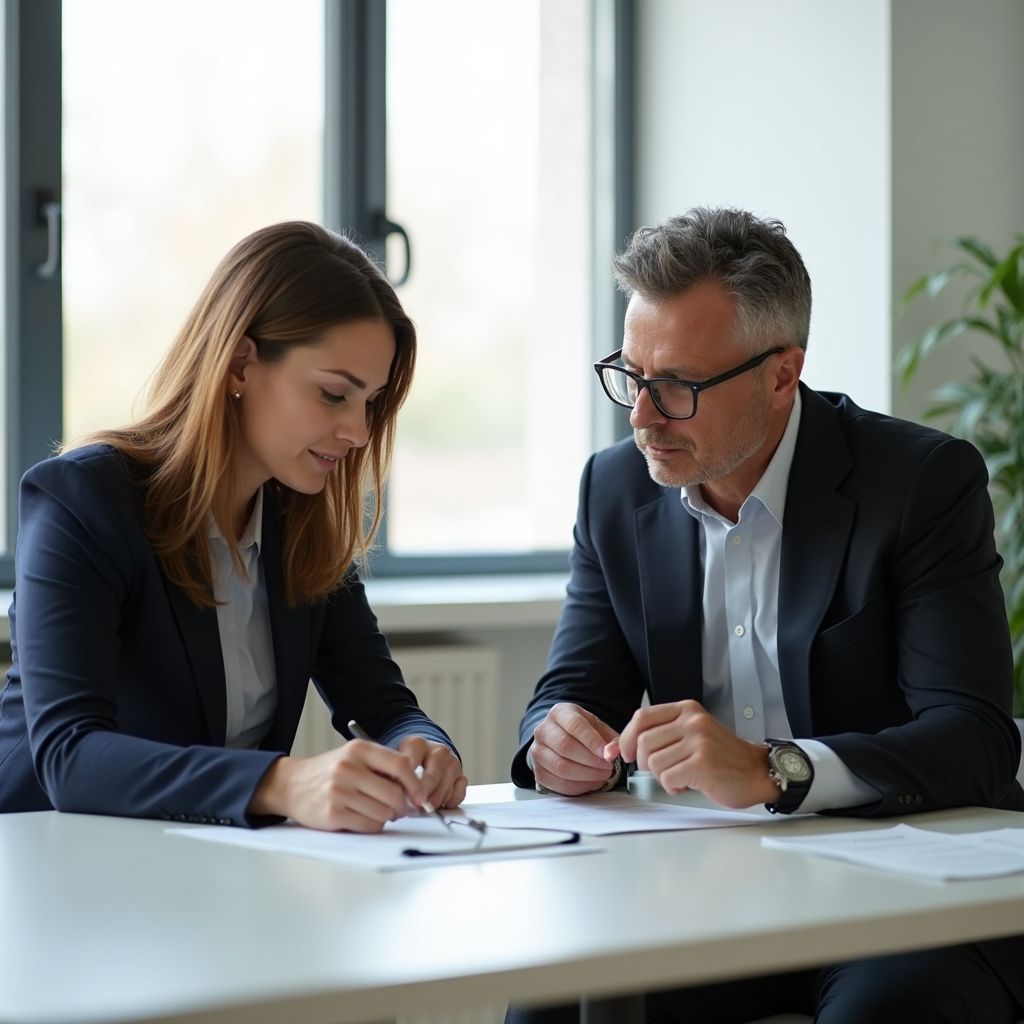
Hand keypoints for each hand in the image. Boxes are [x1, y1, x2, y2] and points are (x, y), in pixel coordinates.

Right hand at [248, 738, 454, 832]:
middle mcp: (349, 768)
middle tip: (400, 810)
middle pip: (395, 794)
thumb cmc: (330, 772)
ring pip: (384, 812)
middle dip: (402, 806)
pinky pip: (369, 826)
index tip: (421, 797)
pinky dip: (373, 826)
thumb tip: (415, 789)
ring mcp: (339, 791)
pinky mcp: (332, 813)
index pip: (401, 766)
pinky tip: (363, 818)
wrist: (292, 784)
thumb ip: (382, 767)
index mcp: (359, 749)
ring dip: (386, 817)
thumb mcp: (354, 757)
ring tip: (376, 811)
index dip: (416, 784)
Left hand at [397, 736, 467, 810]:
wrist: (426, 756)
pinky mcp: (461, 774)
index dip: (406, 783)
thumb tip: (392, 795)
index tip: (401, 798)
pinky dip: (451, 801)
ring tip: (424, 808)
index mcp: (417, 744)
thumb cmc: (408, 762)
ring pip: (446, 786)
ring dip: (435, 801)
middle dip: (423, 795)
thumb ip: (392, 775)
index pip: (411, 763)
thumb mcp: (395, 762)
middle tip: (415, 807)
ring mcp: (452, 762)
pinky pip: (459, 791)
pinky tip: (441, 804)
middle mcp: (438, 750)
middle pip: (432, 776)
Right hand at [530, 702, 619, 795]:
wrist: (562, 739)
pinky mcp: (538, 772)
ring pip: (561, 767)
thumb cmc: (581, 732)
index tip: (606, 753)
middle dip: (591, 760)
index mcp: (559, 713)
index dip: (592, 740)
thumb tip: (614, 752)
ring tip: (602, 774)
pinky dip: (580, 787)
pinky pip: (559, 784)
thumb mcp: (597, 727)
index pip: (575, 725)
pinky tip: (592, 782)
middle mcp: (543, 730)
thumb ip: (610, 738)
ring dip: (587, 775)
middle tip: (608, 766)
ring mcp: (537, 752)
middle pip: (565, 747)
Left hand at [608, 700, 779, 808]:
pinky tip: (688, 785)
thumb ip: (660, 734)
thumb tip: (616, 747)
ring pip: (653, 762)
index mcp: (687, 710)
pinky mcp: (702, 763)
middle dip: (644, 763)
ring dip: (662, 777)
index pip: (642, 718)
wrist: (757, 772)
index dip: (626, 737)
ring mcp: (698, 741)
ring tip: (680, 777)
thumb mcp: (691, 734)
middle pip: (643, 742)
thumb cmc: (721, 757)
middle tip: (660, 771)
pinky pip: (668, 778)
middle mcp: (692, 721)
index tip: (623, 753)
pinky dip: (673, 787)